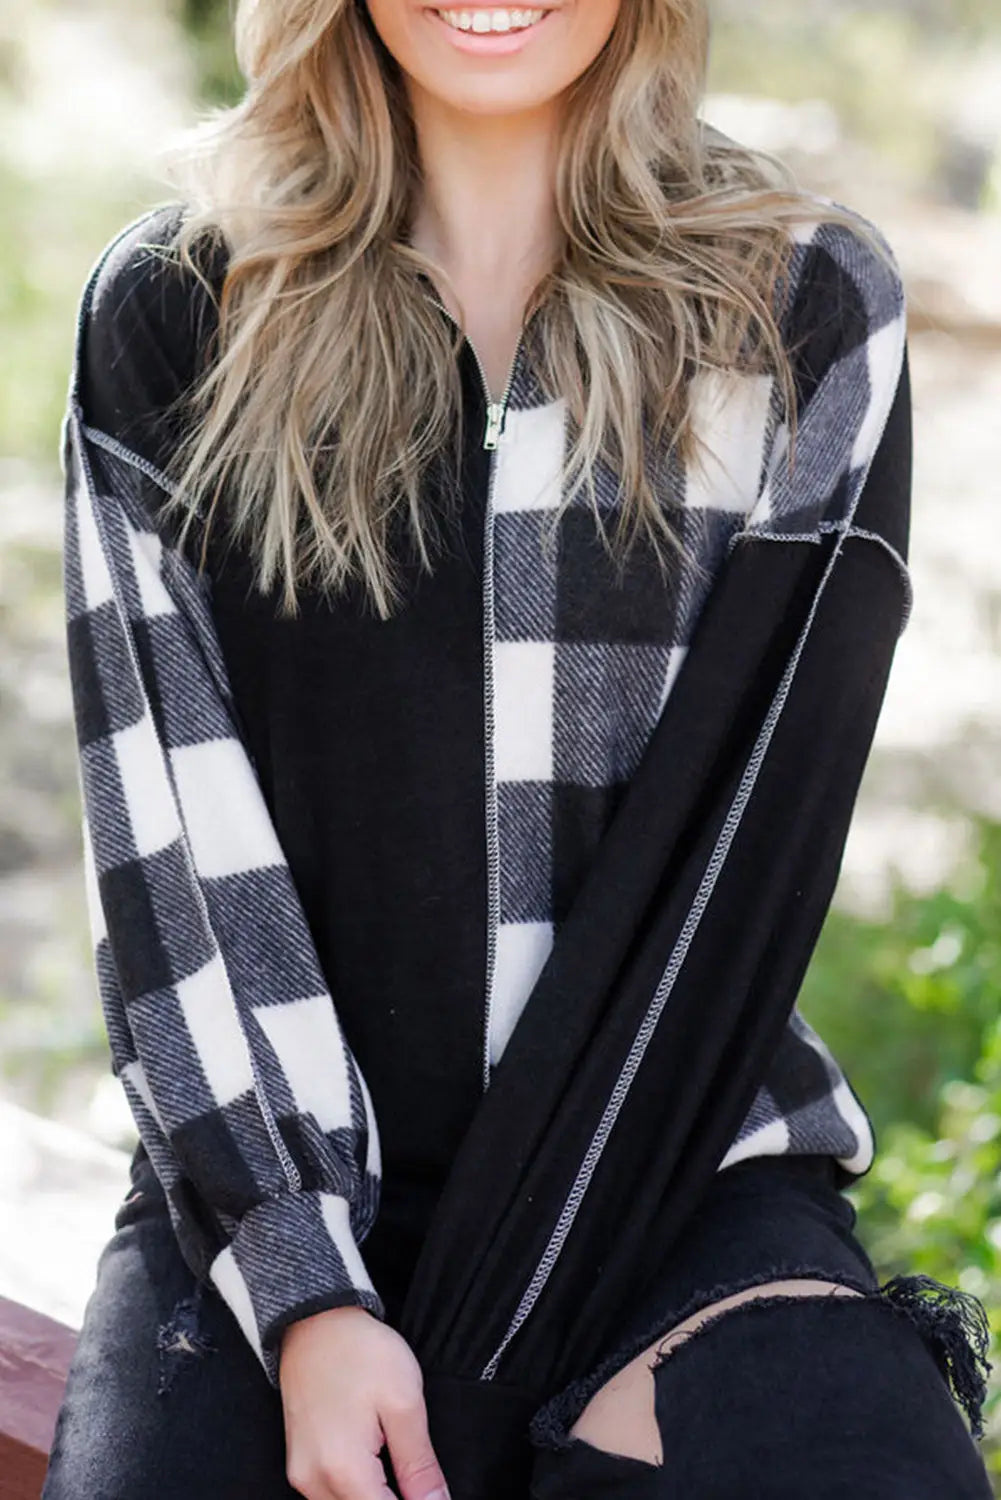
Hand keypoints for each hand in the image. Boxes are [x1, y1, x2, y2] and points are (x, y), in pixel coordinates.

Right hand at [279, 1304, 449, 1499]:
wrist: (315, 1321)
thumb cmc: (360, 1352)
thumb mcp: (404, 1403)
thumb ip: (419, 1466)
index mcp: (344, 1472)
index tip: (431, 1492)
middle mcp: (314, 1483)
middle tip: (417, 1477)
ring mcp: (302, 1475)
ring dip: (375, 1498)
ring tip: (398, 1470)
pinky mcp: (298, 1464)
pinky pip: (329, 1497)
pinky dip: (356, 1492)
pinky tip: (376, 1467)